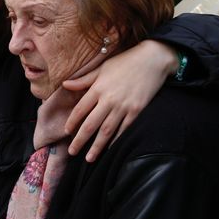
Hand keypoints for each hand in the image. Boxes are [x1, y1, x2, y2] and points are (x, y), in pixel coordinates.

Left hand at [63, 40, 177, 161]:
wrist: (153, 59)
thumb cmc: (126, 61)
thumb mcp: (103, 67)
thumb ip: (84, 80)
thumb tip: (65, 85)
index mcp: (98, 88)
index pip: (80, 110)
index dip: (72, 122)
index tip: (66, 132)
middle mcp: (109, 99)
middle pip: (90, 125)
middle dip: (80, 141)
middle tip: (72, 152)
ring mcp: (124, 107)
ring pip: (106, 131)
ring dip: (97, 146)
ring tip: (89, 158)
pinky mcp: (137, 111)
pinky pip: (124, 130)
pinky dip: (116, 141)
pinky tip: (109, 149)